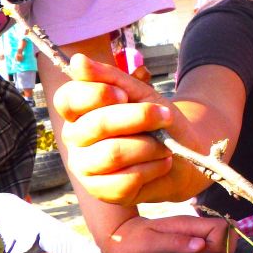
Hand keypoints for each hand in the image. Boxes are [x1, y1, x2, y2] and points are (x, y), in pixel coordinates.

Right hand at [55, 54, 208, 205]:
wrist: (185, 154)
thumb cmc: (158, 121)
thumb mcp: (141, 93)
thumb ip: (110, 78)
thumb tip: (77, 61)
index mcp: (79, 112)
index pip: (68, 99)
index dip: (97, 94)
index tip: (125, 95)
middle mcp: (76, 139)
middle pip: (97, 125)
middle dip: (139, 117)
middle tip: (165, 115)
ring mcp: (86, 167)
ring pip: (113, 153)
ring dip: (150, 146)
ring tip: (164, 145)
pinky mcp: (102, 192)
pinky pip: (125, 179)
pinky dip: (152, 168)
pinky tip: (161, 163)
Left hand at [102, 214, 235, 252]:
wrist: (117, 239)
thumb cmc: (131, 244)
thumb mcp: (150, 246)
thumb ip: (176, 244)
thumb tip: (202, 245)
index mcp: (187, 225)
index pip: (221, 227)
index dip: (220, 244)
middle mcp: (193, 226)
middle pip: (225, 230)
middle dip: (223, 247)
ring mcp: (191, 232)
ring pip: (220, 236)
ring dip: (218, 251)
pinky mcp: (188, 240)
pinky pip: (210, 242)